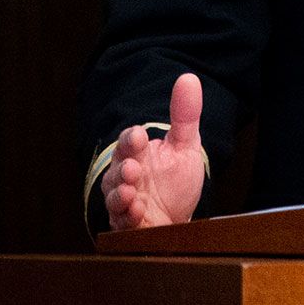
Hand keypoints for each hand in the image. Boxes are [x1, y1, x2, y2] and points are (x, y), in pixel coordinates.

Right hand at [102, 72, 207, 230]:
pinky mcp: (129, 226)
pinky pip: (122, 223)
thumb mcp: (185, 145)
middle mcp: (126, 177)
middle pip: (117, 170)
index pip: (128, 142)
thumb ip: (185, 115)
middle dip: (123, 170)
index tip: (139, 135)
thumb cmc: (176, 180)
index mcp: (138, 154)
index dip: (131, 139)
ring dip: (120, 195)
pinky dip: (128, 218)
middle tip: (133, 168)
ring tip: (130, 192)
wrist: (180, 218)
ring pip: (114, 197)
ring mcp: (125, 202)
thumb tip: (189, 78)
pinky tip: (136, 212)